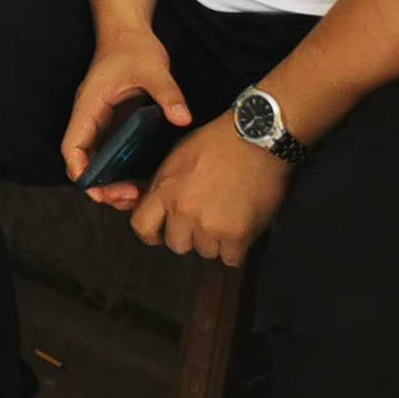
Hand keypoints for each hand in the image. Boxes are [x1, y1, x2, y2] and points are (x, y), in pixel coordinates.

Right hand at [61, 29, 194, 200]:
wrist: (127, 31)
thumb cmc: (133, 46)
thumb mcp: (153, 68)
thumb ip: (167, 94)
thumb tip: (182, 119)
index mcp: (90, 106)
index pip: (72, 146)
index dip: (81, 171)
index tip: (99, 190)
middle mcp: (91, 117)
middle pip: (83, 161)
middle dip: (100, 185)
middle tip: (129, 197)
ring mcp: (102, 121)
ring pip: (97, 160)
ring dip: (110, 181)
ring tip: (137, 194)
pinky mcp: (114, 123)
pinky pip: (111, 153)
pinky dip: (120, 170)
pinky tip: (142, 179)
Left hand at [128, 117, 291, 264]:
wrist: (256, 139)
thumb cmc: (217, 142)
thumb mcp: (177, 156)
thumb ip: (164, 185)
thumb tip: (155, 208)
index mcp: (165, 189)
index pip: (142, 227)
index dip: (152, 233)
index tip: (162, 232)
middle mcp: (183, 211)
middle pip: (177, 245)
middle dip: (190, 235)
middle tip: (205, 219)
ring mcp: (210, 225)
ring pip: (206, 252)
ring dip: (216, 241)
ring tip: (227, 218)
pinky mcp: (238, 235)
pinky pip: (231, 259)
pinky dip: (237, 249)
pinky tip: (241, 230)